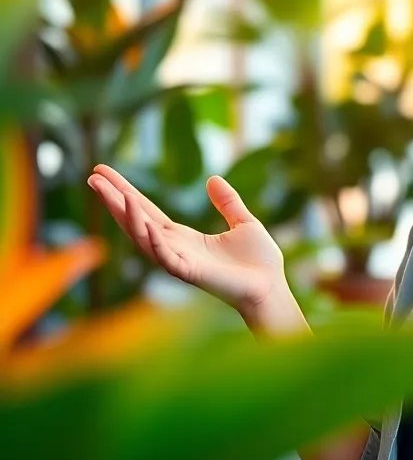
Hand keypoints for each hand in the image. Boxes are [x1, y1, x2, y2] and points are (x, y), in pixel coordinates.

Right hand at [87, 165, 286, 315]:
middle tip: (93, 176)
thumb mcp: (243, 222)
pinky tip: (141, 222)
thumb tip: (213, 178)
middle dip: (114, 199)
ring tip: (108, 192)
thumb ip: (227, 202)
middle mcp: (174, 248)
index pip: (147, 210)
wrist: (272, 288)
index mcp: (183, 237)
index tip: (105, 172)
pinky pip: (164, 256)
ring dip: (125, 215)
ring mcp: (179, 261)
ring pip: (142, 237)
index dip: (127, 191)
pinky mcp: (189, 273)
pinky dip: (151, 240)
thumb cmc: (260, 263)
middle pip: (136, 220)